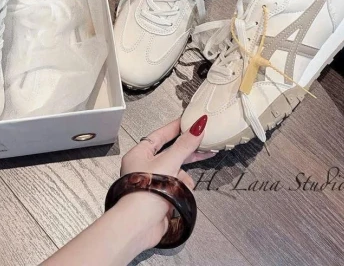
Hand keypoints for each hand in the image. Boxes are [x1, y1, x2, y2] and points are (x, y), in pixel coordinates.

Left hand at [118, 116, 215, 248]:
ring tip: (182, 184)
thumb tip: (198, 126)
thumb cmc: (146, 189)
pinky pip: (176, 186)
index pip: (160, 135)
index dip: (175, 128)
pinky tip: (181, 194)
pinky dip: (182, 189)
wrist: (140, 224)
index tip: (188, 121)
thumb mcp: (169, 161)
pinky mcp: (160, 197)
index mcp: (139, 154)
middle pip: (170, 153)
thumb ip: (185, 144)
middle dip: (186, 153)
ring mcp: (152, 183)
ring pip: (176, 172)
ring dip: (183, 177)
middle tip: (204, 144)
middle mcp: (144, 166)